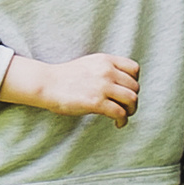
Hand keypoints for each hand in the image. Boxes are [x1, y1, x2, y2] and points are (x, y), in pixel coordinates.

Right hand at [0, 52, 140, 124]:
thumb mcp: (90, 64)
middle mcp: (107, 71)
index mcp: (105, 60)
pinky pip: (120, 113)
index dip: (134, 82)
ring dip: (131, 110)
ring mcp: (102, 86)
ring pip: (132, 99)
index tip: (127, 91)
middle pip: (135, 86)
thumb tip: (123, 84)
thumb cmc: (67, 77)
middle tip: (125, 108)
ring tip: (123, 115)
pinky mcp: (96, 102)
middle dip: (133, 100)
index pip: (134, 69)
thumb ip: (106, 69)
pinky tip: (117, 123)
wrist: (48, 84)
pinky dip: (122, 120)